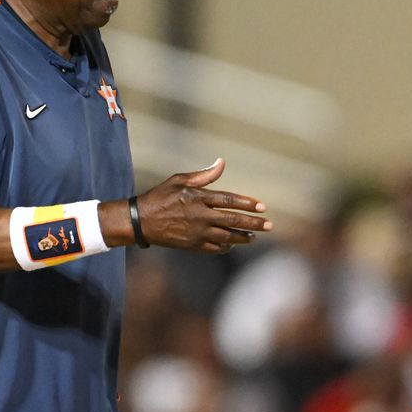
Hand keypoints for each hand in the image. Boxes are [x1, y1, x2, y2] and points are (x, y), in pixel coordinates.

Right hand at [136, 158, 271, 252]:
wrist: (141, 221)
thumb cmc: (160, 196)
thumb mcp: (179, 180)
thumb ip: (204, 175)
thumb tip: (221, 162)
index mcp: (197, 198)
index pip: (229, 200)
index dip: (247, 204)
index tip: (263, 206)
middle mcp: (200, 216)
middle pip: (233, 220)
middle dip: (254, 223)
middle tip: (269, 225)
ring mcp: (196, 233)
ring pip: (227, 237)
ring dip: (243, 237)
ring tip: (255, 236)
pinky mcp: (192, 245)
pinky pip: (215, 249)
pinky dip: (226, 246)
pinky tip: (234, 243)